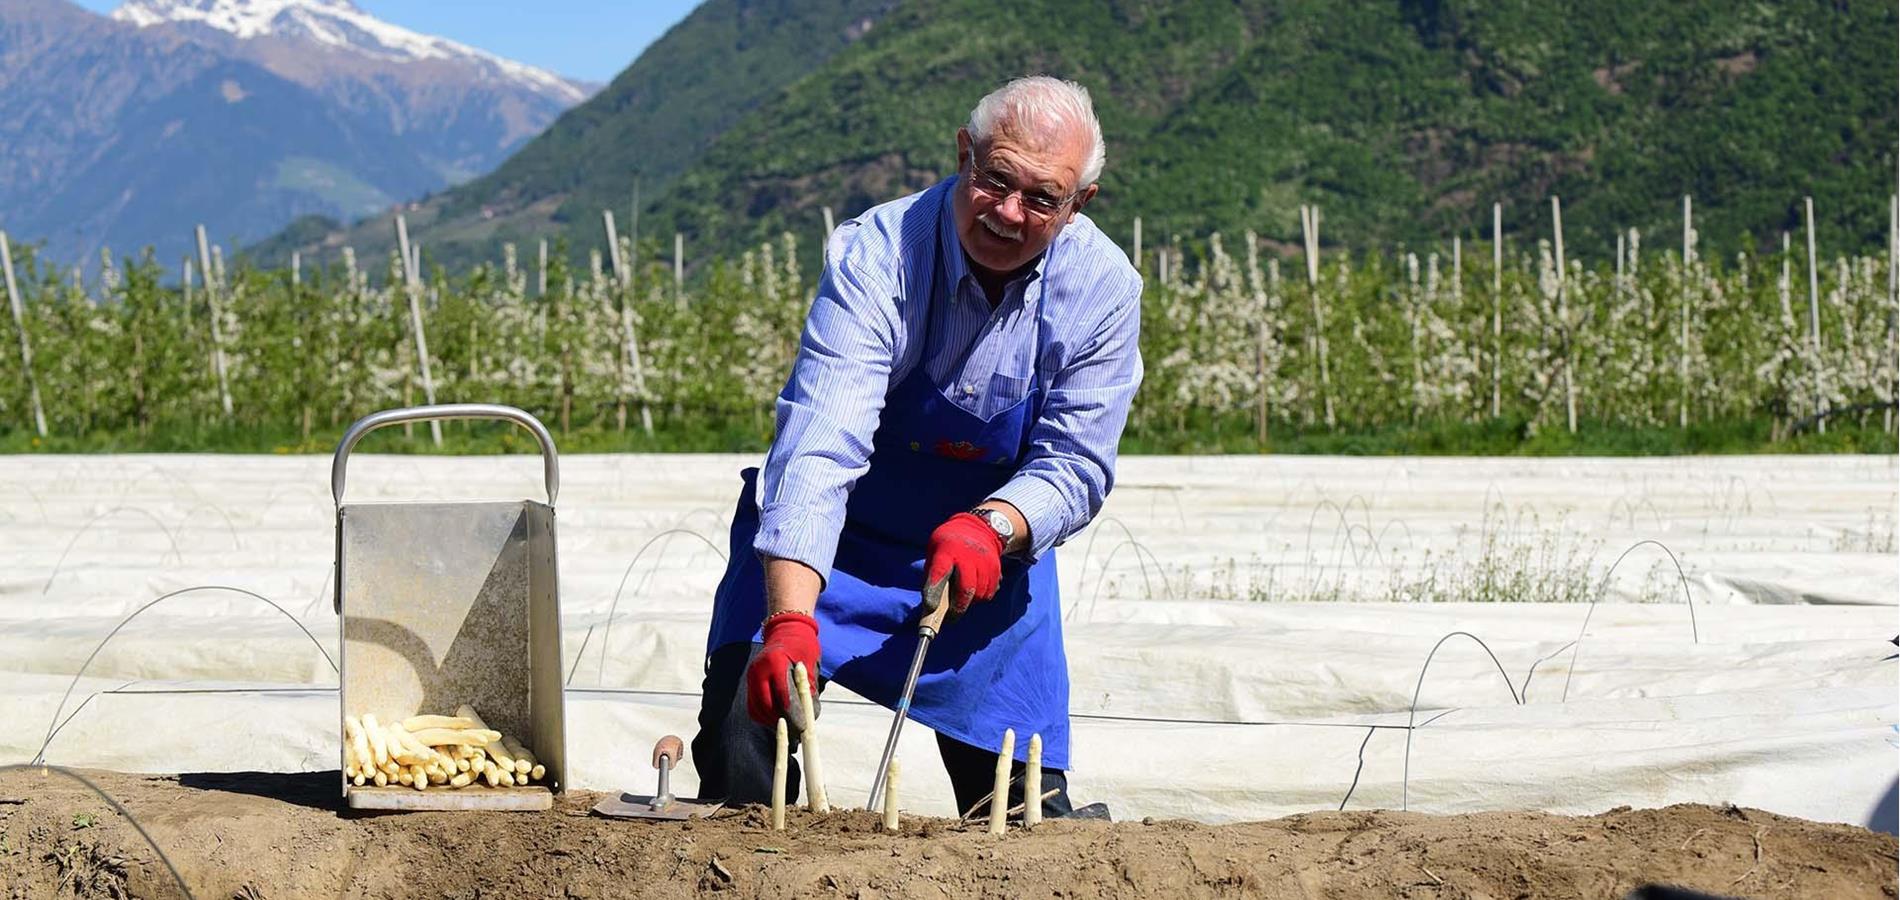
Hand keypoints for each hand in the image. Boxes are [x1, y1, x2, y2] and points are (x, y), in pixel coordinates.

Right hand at [745, 611, 819, 726]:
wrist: (786, 629)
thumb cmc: (803, 646)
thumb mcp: (810, 665)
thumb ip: (808, 689)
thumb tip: (810, 716)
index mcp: (775, 663)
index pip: (783, 696)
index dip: (794, 715)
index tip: (803, 727)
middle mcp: (759, 670)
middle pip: (767, 706)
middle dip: (782, 722)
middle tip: (796, 733)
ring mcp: (751, 676)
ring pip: (757, 709)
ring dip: (771, 722)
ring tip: (787, 729)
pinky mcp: (750, 682)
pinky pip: (753, 706)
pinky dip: (764, 716)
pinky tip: (777, 720)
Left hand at [925, 512, 1004, 616]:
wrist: (979, 527)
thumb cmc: (950, 542)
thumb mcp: (935, 549)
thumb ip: (933, 572)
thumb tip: (930, 603)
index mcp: (947, 550)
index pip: (939, 574)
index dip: (933, 593)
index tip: (930, 608)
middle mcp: (968, 557)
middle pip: (966, 590)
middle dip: (958, 609)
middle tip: (950, 618)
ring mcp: (985, 563)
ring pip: (979, 594)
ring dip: (969, 603)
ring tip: (961, 602)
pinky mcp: (996, 569)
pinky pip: (990, 592)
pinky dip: (981, 597)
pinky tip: (974, 593)